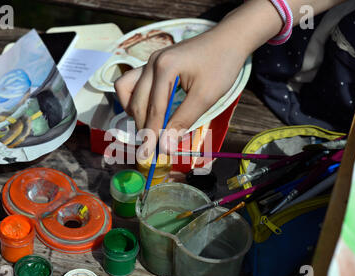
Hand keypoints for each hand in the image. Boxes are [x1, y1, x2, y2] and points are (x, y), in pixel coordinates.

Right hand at [115, 27, 248, 156]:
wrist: (228, 40)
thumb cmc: (221, 65)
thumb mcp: (206, 96)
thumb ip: (183, 120)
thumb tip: (166, 146)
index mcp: (165, 68)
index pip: (153, 109)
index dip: (152, 135)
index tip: (150, 156)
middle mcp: (151, 63)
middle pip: (137, 103)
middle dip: (143, 128)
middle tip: (152, 148)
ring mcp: (149, 61)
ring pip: (126, 91)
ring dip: (134, 112)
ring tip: (149, 127)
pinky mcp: (151, 64)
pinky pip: (132, 83)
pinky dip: (135, 100)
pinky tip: (149, 110)